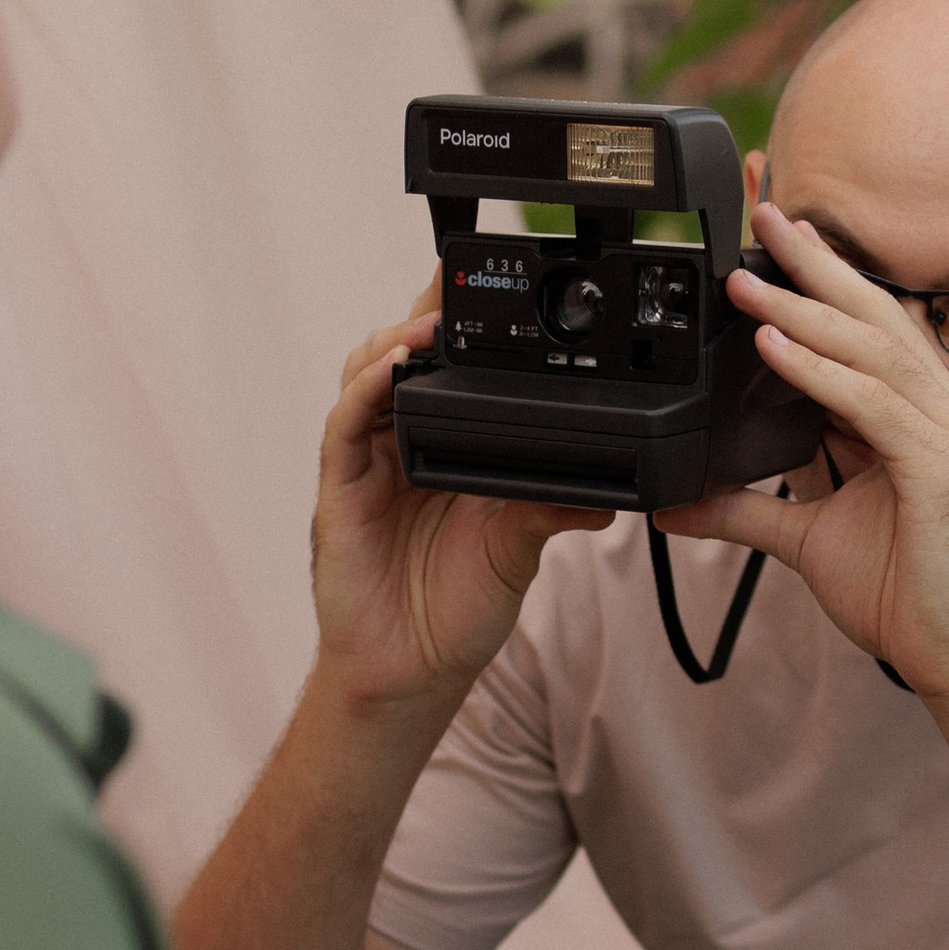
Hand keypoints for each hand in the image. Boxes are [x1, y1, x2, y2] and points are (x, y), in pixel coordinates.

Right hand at [309, 309, 607, 709]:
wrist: (412, 672)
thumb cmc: (455, 608)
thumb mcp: (518, 547)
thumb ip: (552, 507)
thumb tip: (609, 487)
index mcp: (443, 447)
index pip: (449, 369)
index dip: (462, 324)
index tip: (496, 279)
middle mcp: (400, 444)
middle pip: (401, 354)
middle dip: (425, 311)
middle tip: (458, 276)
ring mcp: (366, 463)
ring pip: (365, 375)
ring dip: (396, 343)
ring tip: (432, 324)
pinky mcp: (339, 490)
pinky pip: (343, 426)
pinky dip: (364, 392)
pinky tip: (392, 373)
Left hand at [658, 204, 948, 699]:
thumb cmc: (908, 594)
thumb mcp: (809, 538)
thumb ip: (749, 510)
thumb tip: (680, 503)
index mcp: (916, 416)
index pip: (869, 329)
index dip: (825, 280)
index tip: (772, 240)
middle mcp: (940, 410)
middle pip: (874, 316)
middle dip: (816, 263)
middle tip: (762, 213)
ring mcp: (948, 433)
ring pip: (870, 350)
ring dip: (803, 308)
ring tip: (745, 276)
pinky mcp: (940, 467)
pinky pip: (869, 404)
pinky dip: (818, 371)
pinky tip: (772, 344)